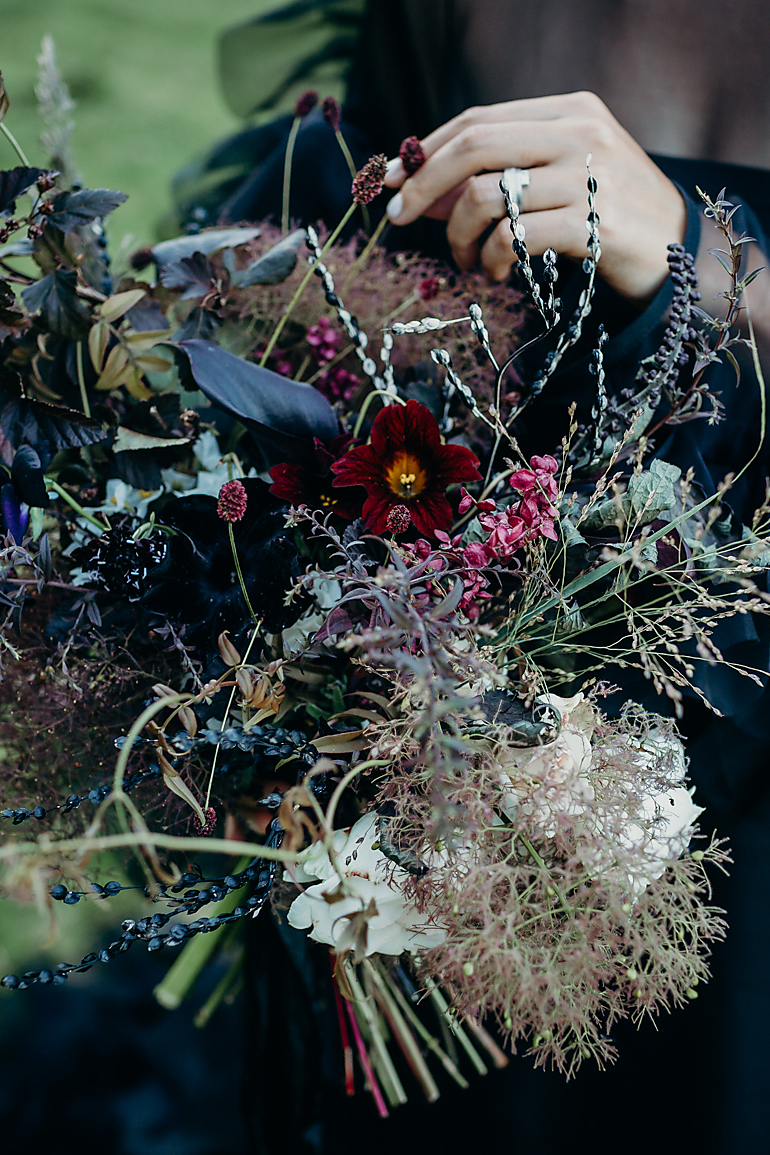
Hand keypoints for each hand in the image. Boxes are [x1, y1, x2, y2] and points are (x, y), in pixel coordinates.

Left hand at [383, 92, 686, 302]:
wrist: (680, 255)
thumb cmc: (609, 219)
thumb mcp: (559, 183)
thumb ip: (501, 177)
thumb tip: (422, 192)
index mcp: (568, 111)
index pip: (478, 120)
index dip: (426, 150)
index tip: (392, 181)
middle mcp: (578, 133)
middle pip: (473, 146)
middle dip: (423, 185)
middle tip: (399, 219)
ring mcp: (587, 176)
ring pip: (485, 195)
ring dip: (459, 237)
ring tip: (469, 262)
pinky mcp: (592, 223)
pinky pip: (512, 238)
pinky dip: (491, 260)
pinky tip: (496, 274)